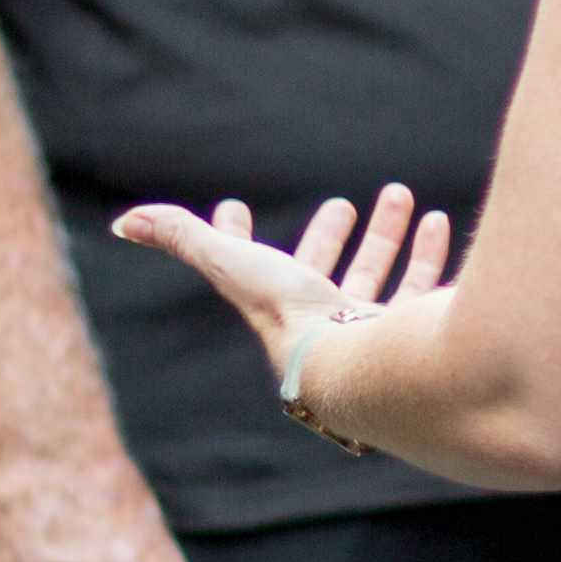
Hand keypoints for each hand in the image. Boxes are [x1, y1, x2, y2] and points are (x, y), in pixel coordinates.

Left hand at [110, 183, 463, 428]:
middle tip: (340, 205)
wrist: (355, 366)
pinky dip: (428, 255)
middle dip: (329, 235)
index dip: (235, 236)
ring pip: (375, 276)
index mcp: (274, 304)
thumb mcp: (233, 263)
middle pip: (320, 270)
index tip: (233, 206)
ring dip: (386, 236)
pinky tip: (436, 223)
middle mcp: (318, 320)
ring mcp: (365, 328)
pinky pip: (422, 290)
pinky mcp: (409, 330)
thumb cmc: (291, 317)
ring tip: (400, 195)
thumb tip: (123, 220)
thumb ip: (184, 238)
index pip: (246, 265)